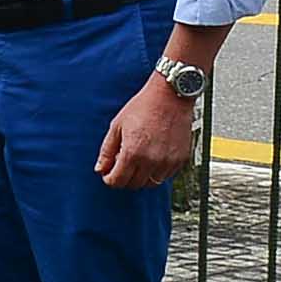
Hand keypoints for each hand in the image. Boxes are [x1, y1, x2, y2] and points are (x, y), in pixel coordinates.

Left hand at [96, 75, 196, 190]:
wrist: (170, 96)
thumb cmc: (143, 107)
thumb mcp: (117, 126)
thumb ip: (107, 151)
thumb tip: (100, 168)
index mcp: (133, 153)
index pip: (118, 181)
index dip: (110, 179)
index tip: (108, 175)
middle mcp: (152, 161)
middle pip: (134, 184)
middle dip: (124, 179)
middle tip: (121, 167)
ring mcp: (168, 161)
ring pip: (151, 183)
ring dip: (141, 177)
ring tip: (137, 162)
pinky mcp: (181, 159)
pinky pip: (167, 176)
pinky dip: (157, 172)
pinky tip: (152, 159)